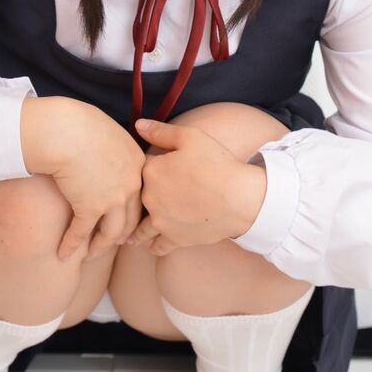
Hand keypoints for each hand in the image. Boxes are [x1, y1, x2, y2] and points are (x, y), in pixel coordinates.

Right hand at [49, 101, 146, 261]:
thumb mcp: (112, 132)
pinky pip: (81, 233)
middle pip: (131, 218)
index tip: (129, 220)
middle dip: (123, 234)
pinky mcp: (90, 208)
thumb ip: (117, 149)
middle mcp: (132, 185)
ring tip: (91, 254)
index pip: (142, 194)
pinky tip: (63, 253)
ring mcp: (113, 199)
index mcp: (140, 164)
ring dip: (101, 246)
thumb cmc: (82, 124)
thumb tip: (110, 152)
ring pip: (112, 233)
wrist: (65, 130)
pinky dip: (71, 245)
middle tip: (116, 242)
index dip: (134, 210)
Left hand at [127, 117, 264, 255]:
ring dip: (137, 229)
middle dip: (138, 198)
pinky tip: (150, 245)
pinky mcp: (174, 239)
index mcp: (151, 171)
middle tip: (133, 203)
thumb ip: (161, 131)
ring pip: (141, 227)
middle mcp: (150, 198)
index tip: (157, 169)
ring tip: (131, 232)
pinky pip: (157, 246)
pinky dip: (153, 245)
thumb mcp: (190, 137)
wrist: (240, 198)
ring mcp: (160, 222)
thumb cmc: (217, 164)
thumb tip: (138, 125)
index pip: (140, 167)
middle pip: (138, 197)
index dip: (150, 166)